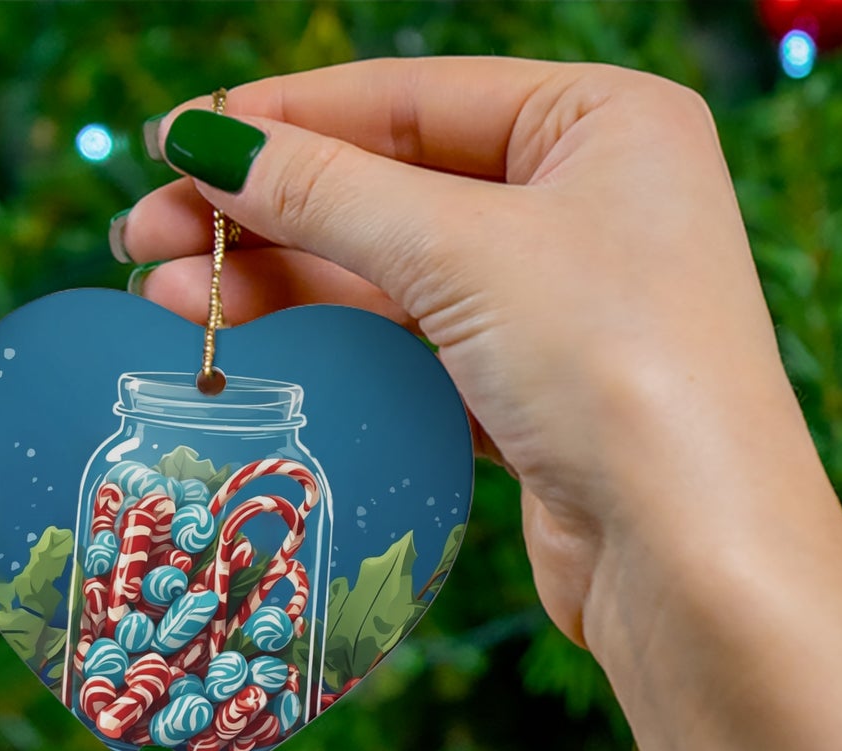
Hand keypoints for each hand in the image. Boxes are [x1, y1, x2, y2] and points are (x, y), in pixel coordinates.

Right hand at [121, 59, 841, 750]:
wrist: (695, 561)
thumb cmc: (616, 369)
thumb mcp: (462, 253)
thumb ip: (326, 192)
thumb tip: (202, 142)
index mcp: (605, 123)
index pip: (415, 97)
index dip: (285, 119)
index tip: (174, 143)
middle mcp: (592, 204)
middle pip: (397, 188)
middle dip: (269, 213)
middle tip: (145, 237)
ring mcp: (567, 306)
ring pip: (399, 276)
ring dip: (287, 284)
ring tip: (170, 296)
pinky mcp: (539, 396)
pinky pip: (420, 349)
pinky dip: (341, 346)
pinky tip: (255, 345)